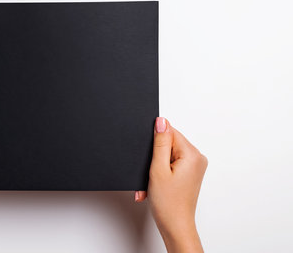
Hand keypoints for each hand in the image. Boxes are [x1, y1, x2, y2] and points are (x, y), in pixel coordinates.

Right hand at [135, 117, 207, 252]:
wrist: (175, 226)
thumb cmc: (168, 204)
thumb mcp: (158, 169)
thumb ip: (159, 143)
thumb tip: (161, 121)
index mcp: (192, 154)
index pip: (169, 132)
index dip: (155, 145)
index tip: (152, 161)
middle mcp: (197, 158)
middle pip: (168, 144)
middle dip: (154, 158)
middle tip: (151, 175)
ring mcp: (195, 166)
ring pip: (167, 155)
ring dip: (156, 167)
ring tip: (153, 183)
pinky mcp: (190, 173)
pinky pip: (171, 164)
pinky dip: (161, 173)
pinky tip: (156, 185)